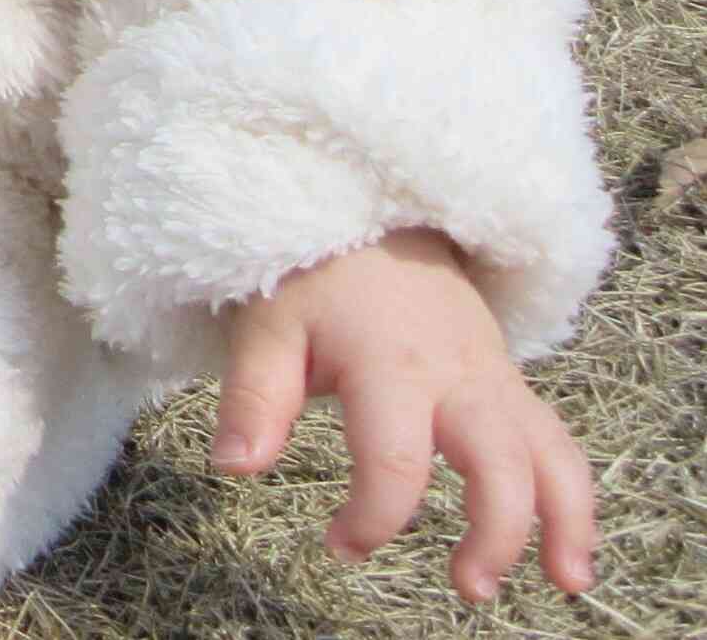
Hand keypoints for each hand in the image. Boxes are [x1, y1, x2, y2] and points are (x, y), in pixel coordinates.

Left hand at [213, 227, 595, 603]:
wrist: (371, 218)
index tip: (339, 545)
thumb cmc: (313, 280)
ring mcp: (494, 379)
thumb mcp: (267, 328)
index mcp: (390, 364)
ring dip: (566, 521)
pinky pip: (558, 441)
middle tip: (468, 590)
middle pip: (499, 464)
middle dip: (494, 534)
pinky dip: (574, 495)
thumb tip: (233, 467)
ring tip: (566, 584)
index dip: (371, 517)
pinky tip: (570, 549)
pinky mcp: (510, 384)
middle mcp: (457, 375)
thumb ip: (255, 400)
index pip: (394, 460)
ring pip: (552, 454)